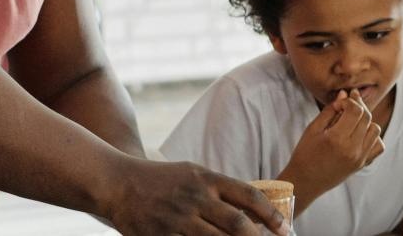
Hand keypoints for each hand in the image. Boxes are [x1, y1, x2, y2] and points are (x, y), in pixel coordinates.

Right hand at [101, 158, 288, 234]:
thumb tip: (253, 208)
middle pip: (237, 224)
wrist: (117, 182)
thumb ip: (220, 189)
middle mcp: (195, 198)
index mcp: (206, 179)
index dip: (270, 214)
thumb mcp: (193, 173)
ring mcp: (178, 220)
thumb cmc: (161, 179)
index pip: (248, 195)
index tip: (284, 228)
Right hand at [280, 90, 385, 200]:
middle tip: (347, 105)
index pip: (355, 110)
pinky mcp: (362, 164)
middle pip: (367, 117)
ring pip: (375, 129)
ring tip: (352, 121)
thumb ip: (331, 110)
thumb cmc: (305, 153)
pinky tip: (359, 135)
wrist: (305, 182)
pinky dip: (373, 137)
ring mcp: (360, 158)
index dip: (349, 101)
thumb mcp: (313, 129)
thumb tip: (345, 94)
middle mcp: (352, 149)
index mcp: (337, 138)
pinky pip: (378, 146)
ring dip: (366, 121)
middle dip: (358, 106)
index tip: (340, 103)